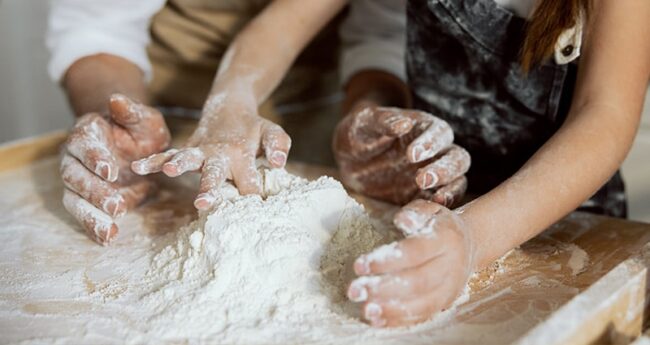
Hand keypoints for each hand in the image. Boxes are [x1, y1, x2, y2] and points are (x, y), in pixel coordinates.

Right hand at [61, 94, 170, 244]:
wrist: (138, 146)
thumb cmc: (139, 130)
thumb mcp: (143, 118)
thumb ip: (131, 111)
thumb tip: (117, 100)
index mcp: (86, 133)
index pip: (83, 145)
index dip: (94, 158)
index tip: (110, 170)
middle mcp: (75, 158)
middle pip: (74, 176)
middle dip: (93, 192)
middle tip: (115, 205)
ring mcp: (79, 181)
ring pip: (74, 200)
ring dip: (90, 216)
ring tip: (109, 231)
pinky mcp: (87, 200)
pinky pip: (85, 215)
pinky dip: (94, 228)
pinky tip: (107, 239)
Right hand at [132, 93, 290, 209]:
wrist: (230, 107)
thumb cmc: (255, 128)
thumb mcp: (272, 133)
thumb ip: (278, 146)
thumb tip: (279, 163)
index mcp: (242, 155)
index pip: (248, 183)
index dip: (252, 198)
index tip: (254, 213)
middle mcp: (219, 155)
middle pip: (214, 174)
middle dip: (209, 189)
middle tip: (204, 204)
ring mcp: (200, 151)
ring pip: (187, 159)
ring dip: (177, 165)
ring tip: (168, 172)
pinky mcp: (187, 149)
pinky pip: (167, 154)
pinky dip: (153, 159)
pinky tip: (138, 167)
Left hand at [333, 105, 469, 205]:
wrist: (348, 159)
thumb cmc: (358, 133)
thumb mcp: (364, 123)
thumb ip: (382, 121)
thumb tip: (404, 124)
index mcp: (424, 127)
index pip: (440, 132)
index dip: (431, 143)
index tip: (412, 155)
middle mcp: (436, 151)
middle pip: (457, 158)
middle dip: (444, 169)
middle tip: (422, 179)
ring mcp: (433, 174)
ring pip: (457, 180)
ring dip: (450, 189)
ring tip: (435, 198)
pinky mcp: (425, 195)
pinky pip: (442, 201)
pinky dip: (440, 207)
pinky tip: (428, 212)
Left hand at [347, 199, 474, 326]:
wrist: (469, 244)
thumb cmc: (439, 226)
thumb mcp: (430, 210)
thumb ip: (415, 212)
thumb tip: (402, 220)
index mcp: (445, 239)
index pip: (414, 252)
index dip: (386, 261)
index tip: (359, 266)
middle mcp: (450, 265)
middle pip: (417, 281)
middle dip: (383, 288)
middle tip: (355, 290)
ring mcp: (450, 287)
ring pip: (422, 303)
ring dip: (391, 309)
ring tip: (366, 309)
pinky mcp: (445, 303)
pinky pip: (423, 315)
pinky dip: (399, 320)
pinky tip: (377, 319)